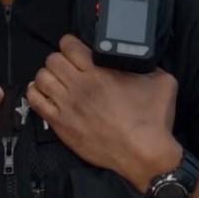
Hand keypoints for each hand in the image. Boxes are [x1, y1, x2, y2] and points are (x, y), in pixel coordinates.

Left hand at [26, 34, 179, 191]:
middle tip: (67, 66)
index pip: (69, 45)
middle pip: (52, 59)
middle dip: (59, 59)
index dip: (70, 44)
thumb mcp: (163, 82)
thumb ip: (150, 66)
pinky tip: (44, 94)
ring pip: (41, 78)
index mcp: (100, 71)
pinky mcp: (60, 125)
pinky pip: (35, 102)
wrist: (143, 153)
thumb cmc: (152, 120)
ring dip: (48, 76)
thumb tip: (144, 61)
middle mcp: (79, 85)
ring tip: (57, 80)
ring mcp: (67, 105)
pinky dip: (36, 94)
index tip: (74, 49)